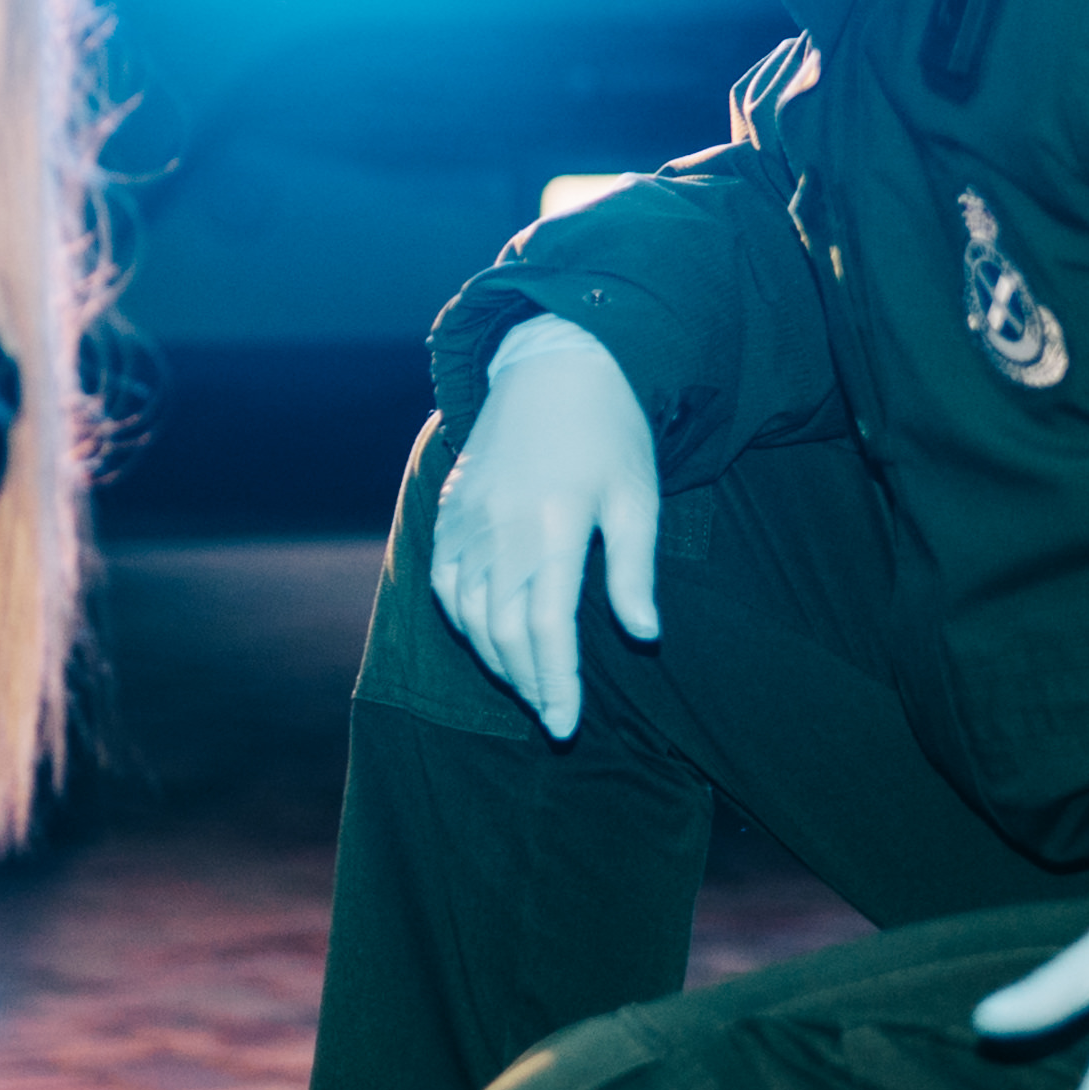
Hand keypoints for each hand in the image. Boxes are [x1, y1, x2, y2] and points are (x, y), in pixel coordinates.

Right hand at [430, 316, 657, 740]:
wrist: (552, 365)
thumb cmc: (610, 433)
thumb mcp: (638, 499)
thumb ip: (633, 572)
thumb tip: (644, 637)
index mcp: (553, 528)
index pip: (547, 629)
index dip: (555, 683)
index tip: (565, 724)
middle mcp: (501, 530)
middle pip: (503, 633)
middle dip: (527, 683)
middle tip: (551, 715)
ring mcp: (467, 522)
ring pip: (468, 616)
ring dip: (494, 660)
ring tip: (526, 684)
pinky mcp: (449, 512)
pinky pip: (445, 584)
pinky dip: (463, 622)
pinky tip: (487, 638)